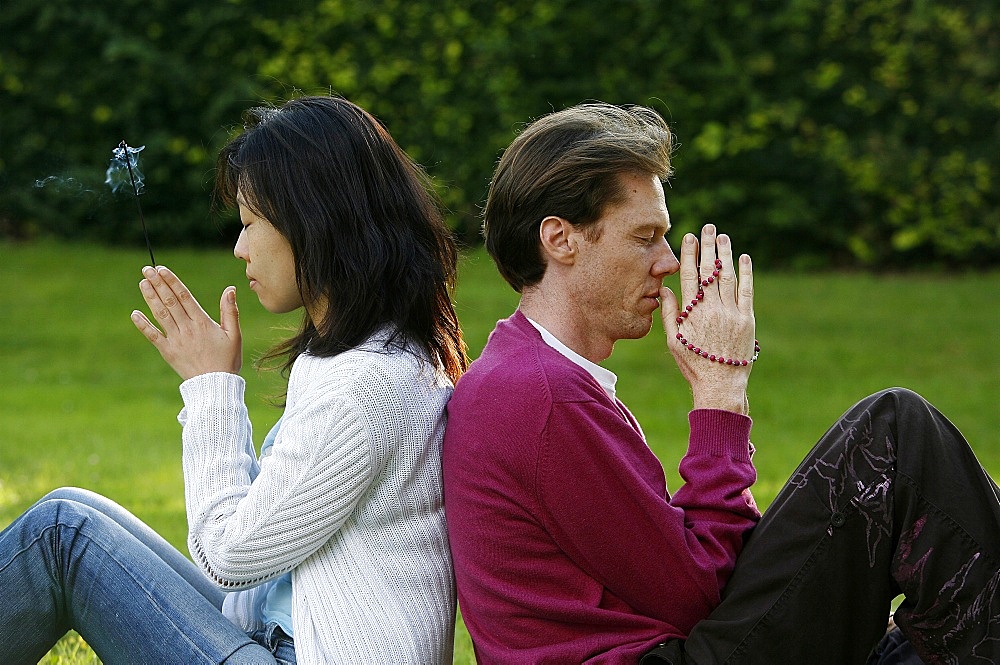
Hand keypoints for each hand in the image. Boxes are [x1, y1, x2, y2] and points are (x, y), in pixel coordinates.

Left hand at [131, 266, 241, 380]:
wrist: (215, 385)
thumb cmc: (227, 360)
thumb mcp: (234, 334)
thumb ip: (230, 311)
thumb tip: (230, 289)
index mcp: (202, 322)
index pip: (184, 296)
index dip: (172, 281)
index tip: (161, 269)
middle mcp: (187, 328)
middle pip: (170, 301)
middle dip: (158, 284)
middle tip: (147, 269)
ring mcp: (175, 340)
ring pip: (160, 314)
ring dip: (150, 298)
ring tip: (142, 283)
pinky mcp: (168, 352)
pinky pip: (153, 336)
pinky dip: (143, 325)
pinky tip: (135, 314)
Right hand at [660, 224, 754, 413]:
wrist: (720, 384)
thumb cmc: (693, 364)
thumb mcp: (673, 341)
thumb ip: (669, 314)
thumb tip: (665, 290)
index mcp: (690, 313)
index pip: (689, 276)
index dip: (689, 254)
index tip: (689, 237)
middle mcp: (710, 309)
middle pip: (709, 271)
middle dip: (708, 247)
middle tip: (708, 227)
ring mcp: (730, 313)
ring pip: (727, 276)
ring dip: (725, 254)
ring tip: (722, 236)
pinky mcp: (747, 319)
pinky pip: (747, 291)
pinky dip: (746, 273)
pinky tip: (744, 258)